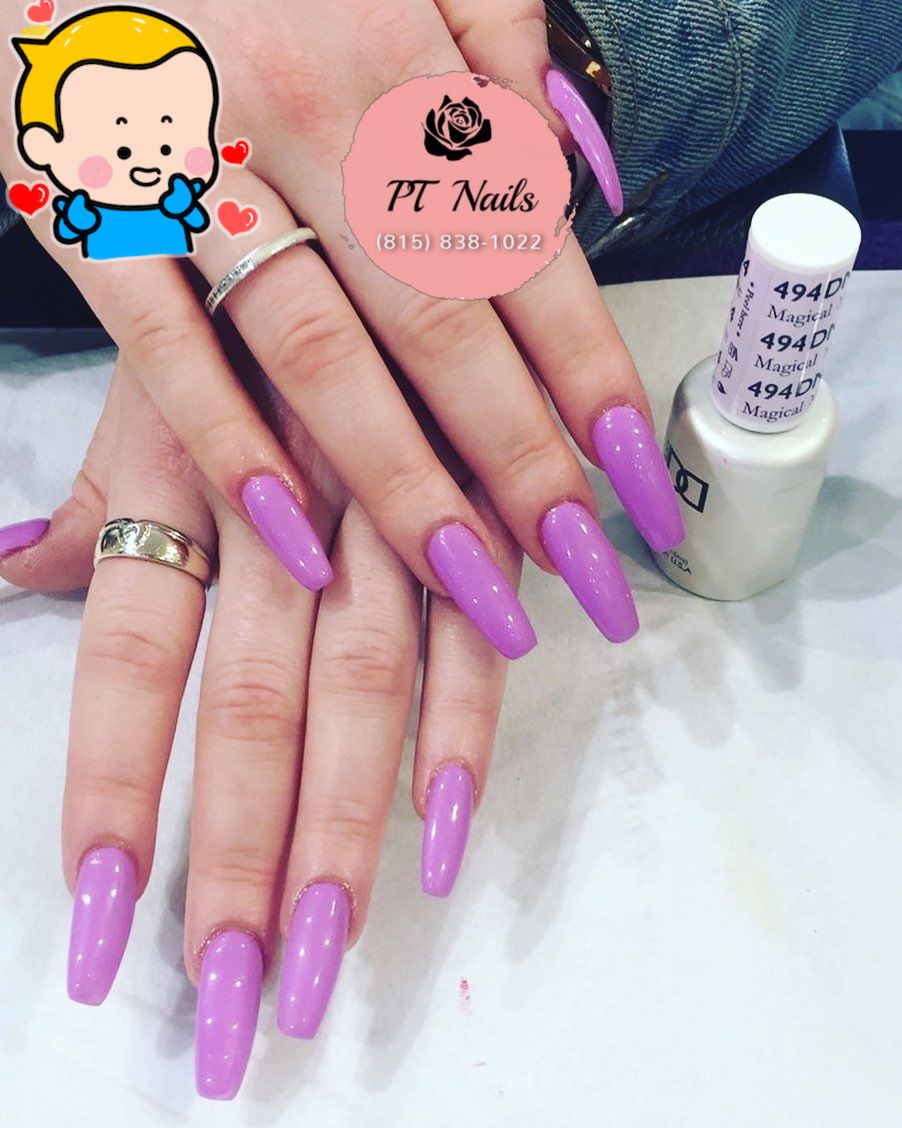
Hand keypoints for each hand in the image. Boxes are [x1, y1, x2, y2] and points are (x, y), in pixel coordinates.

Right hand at [0, 0, 679, 657]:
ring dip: (401, 484)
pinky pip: (164, 346)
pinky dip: (228, 442)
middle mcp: (306, 119)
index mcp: (396, 57)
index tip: (637, 482)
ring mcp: (194, 173)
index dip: (590, 375)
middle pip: (438, 324)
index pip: (522, 249)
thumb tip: (574, 174)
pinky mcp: (92, 216)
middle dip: (519, 460)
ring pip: (315, 355)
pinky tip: (293, 534)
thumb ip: (498, 53)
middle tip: (582, 569)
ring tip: (474, 583)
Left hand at [0, 352, 518, 1098]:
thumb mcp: (155, 373)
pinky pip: (473, 628)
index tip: (105, 924)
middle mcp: (280, 496)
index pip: (135, 653)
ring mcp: (387, 503)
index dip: (118, 787)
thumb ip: (97, 496)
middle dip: (243, 854)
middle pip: (253, 700)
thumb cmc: (254, 299)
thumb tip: (11, 570)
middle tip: (238, 999)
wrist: (390, 187)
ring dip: (347, 825)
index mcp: (182, 465)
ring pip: (362, 685)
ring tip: (331, 954)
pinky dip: (463, 726)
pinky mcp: (479, 501)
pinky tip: (441, 831)